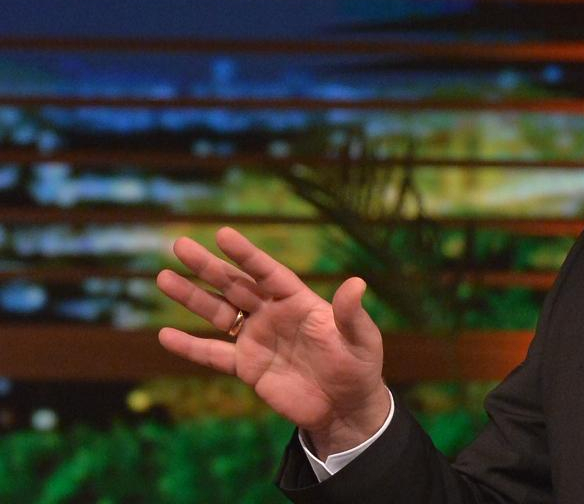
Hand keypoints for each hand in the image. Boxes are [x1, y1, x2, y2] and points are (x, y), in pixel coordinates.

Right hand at [156, 226, 391, 456]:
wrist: (345, 408)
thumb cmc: (358, 367)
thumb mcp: (361, 339)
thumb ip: (351, 314)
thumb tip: (357, 283)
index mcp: (298, 301)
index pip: (267, 272)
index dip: (246, 255)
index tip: (222, 234)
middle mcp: (273, 315)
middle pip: (235, 285)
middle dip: (208, 266)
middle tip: (179, 244)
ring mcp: (257, 340)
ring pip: (218, 313)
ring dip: (192, 297)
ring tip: (163, 277)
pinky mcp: (248, 368)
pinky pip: (213, 354)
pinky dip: (190, 346)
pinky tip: (165, 335)